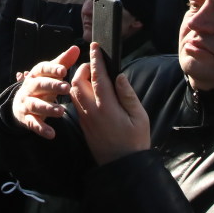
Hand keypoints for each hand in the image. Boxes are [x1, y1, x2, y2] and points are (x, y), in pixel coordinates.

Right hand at [11, 44, 79, 138]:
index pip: (42, 69)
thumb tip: (76, 48)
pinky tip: (51, 134)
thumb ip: (63, 62)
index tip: (64, 70)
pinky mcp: (27, 118)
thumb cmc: (41, 86)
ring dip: (47, 108)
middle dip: (52, 86)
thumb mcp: (50, 74)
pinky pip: (33, 124)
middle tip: (67, 89)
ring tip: (61, 111)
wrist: (20, 104)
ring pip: (35, 105)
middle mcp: (29, 88)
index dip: (52, 69)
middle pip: (39, 86)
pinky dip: (41, 129)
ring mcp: (27, 103)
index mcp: (36, 75)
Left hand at [70, 42, 149, 164]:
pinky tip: (90, 91)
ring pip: (73, 92)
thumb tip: (119, 76)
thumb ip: (128, 95)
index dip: (95, 59)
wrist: (122, 166)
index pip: (97, 77)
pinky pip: (75, 103)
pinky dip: (79, 92)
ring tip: (92, 76)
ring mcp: (85, 118)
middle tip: (95, 65)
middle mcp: (91, 110)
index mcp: (107, 107)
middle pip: (77, 82)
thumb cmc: (135, 141)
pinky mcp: (83, 124)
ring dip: (79, 80)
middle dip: (83, 68)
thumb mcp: (139, 117)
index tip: (95, 46)